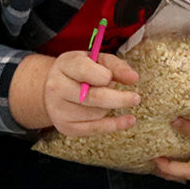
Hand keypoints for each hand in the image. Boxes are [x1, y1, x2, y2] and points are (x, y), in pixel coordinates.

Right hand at [8, 51, 141, 135]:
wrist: (53, 89)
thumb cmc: (81, 71)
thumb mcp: (96, 60)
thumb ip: (116, 66)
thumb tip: (133, 78)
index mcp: (64, 65)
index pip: (84, 69)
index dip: (103, 75)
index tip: (111, 78)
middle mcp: (57, 88)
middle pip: (92, 97)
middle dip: (118, 98)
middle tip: (136, 98)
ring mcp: (59, 110)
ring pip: (96, 113)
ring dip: (111, 107)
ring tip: (110, 98)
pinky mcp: (66, 127)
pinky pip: (94, 128)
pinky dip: (115, 125)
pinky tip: (129, 120)